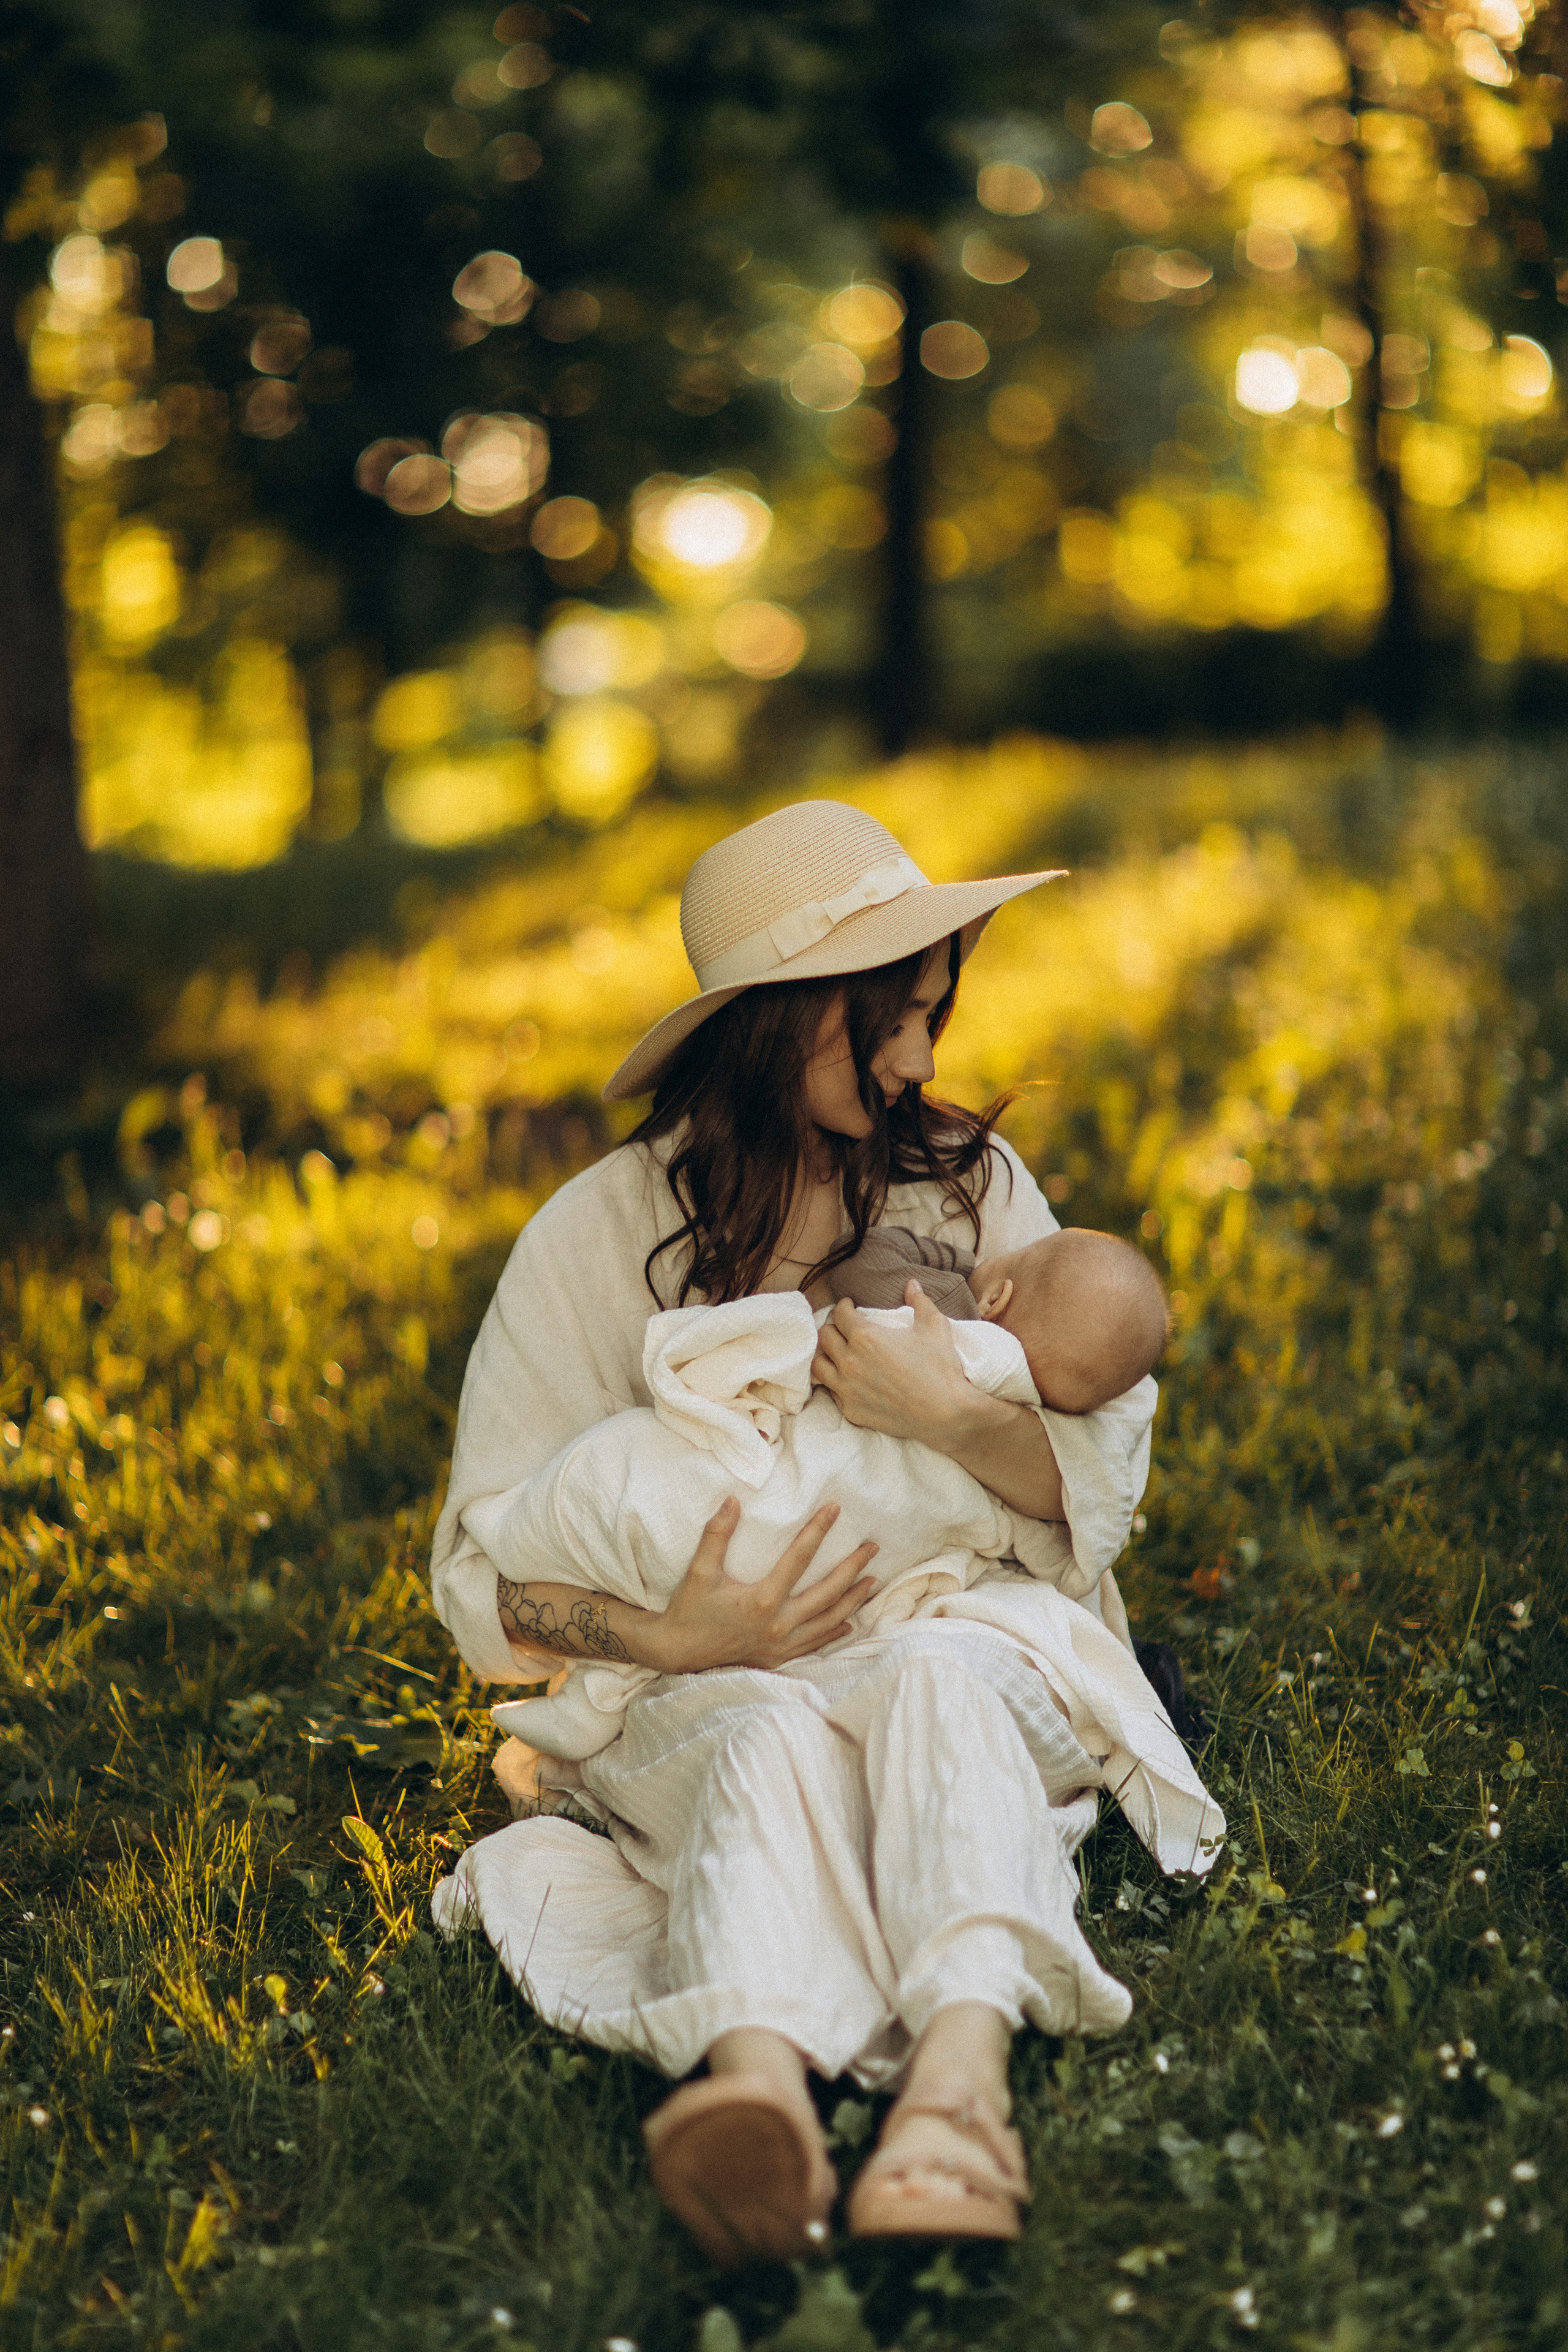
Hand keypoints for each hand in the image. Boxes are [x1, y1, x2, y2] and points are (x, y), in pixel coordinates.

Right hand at [646, 1498, 878, 1674]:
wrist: (678, 1653)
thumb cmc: (689, 1610)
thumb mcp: (699, 1570)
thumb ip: (717, 1534)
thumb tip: (732, 1500)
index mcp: (763, 1599)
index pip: (800, 1558)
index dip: (819, 1530)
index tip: (836, 1509)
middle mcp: (779, 1624)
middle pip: (827, 1592)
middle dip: (852, 1568)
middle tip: (872, 1548)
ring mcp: (782, 1644)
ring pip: (828, 1621)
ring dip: (852, 1600)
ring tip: (871, 1581)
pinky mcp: (778, 1657)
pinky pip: (815, 1644)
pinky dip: (834, 1631)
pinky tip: (849, 1623)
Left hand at [813, 1281, 1066, 1518]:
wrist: (946, 1414)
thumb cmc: (941, 1369)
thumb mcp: (935, 1327)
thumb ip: (920, 1302)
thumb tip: (912, 1284)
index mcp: (866, 1337)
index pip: (839, 1314)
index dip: (843, 1306)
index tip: (848, 1306)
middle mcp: (849, 1362)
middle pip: (824, 1337)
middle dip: (833, 1327)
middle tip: (844, 1327)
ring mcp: (847, 1388)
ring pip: (819, 1365)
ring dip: (827, 1355)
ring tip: (839, 1352)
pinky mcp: (851, 1410)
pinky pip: (831, 1391)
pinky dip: (835, 1382)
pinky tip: (848, 1379)